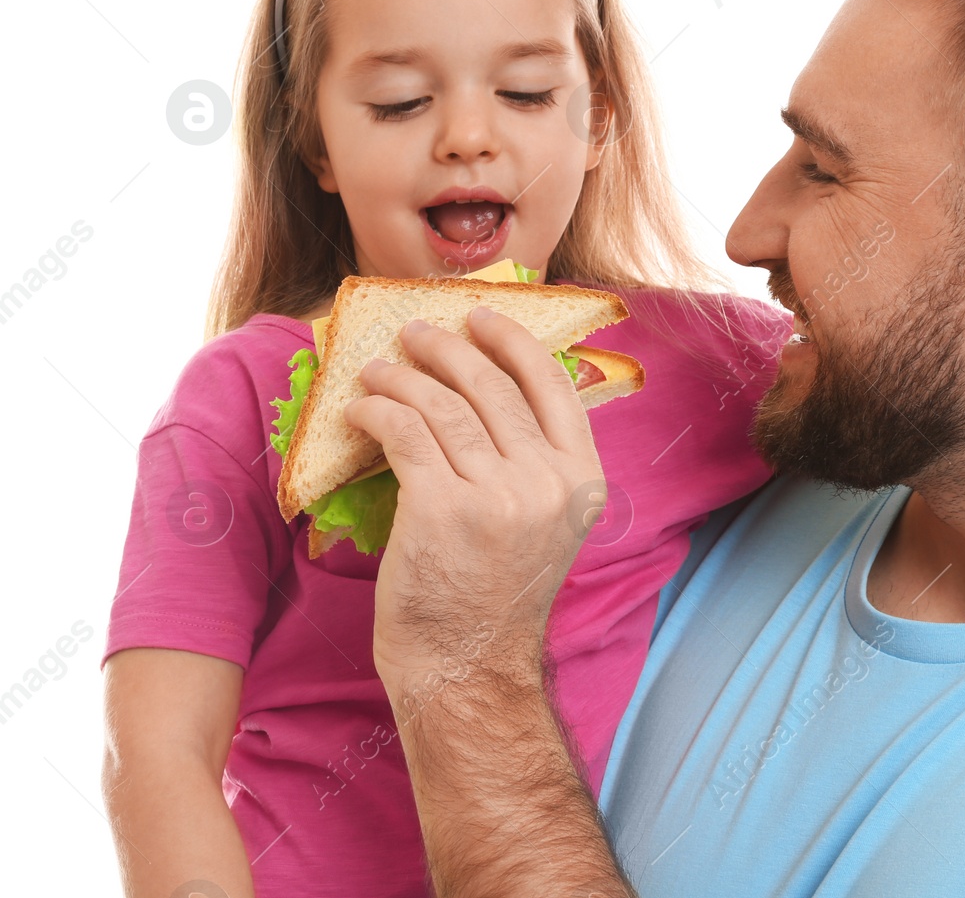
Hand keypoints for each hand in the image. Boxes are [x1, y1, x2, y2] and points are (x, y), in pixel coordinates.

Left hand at [345, 307, 602, 686]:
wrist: (467, 667)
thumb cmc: (495, 594)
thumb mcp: (546, 523)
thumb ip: (534, 461)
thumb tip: (494, 386)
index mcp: (581, 481)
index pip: (553, 386)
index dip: (513, 343)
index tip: (481, 318)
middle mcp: (547, 483)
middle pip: (492, 386)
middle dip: (448, 348)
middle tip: (416, 332)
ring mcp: (498, 496)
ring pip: (443, 405)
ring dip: (403, 375)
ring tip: (378, 367)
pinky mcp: (442, 510)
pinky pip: (405, 433)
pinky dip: (377, 410)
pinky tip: (361, 407)